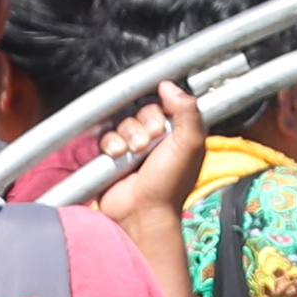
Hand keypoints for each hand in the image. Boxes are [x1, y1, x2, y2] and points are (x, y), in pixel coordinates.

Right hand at [100, 80, 213, 225]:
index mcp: (177, 133)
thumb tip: (168, 85)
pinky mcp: (114, 156)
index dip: (159, 111)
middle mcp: (156, 138)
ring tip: (133, 154)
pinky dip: (112, 144)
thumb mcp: (190, 143)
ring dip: (128, 136)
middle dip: (143, 126)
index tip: (161, 128)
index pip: (163, 104)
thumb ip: (186, 110)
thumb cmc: (169, 183)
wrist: (142, 212)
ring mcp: (133, 147)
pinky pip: (107, 136)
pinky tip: (118, 156)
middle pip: (141, 111)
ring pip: (124, 122)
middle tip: (148, 146)